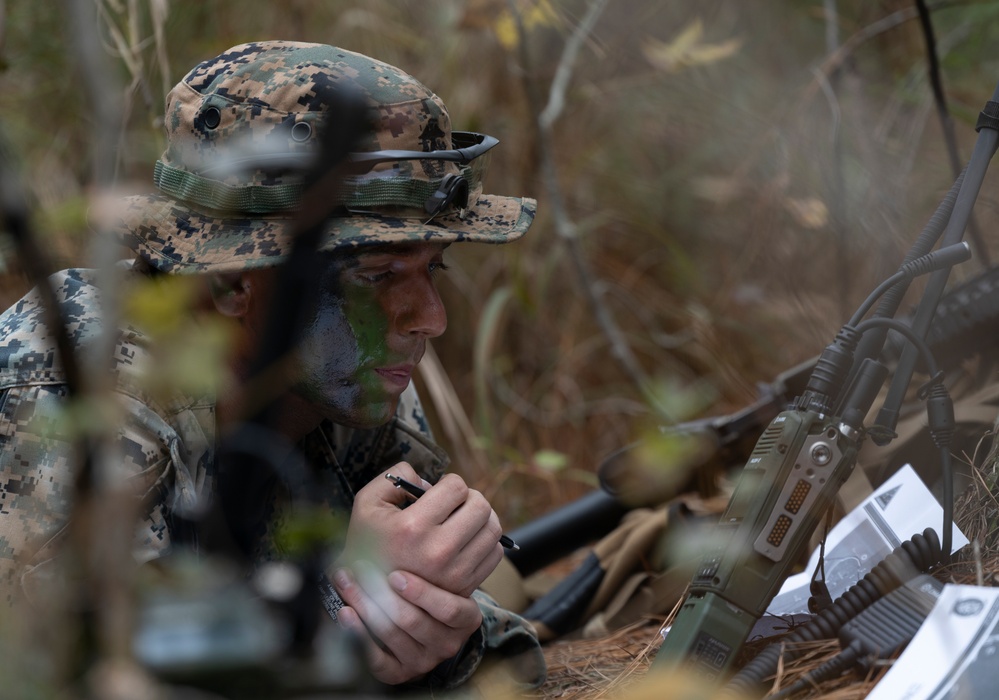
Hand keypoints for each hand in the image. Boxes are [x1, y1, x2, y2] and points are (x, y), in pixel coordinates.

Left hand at [334, 564, 481, 684]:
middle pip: (413, 620)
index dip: (421, 592)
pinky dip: (358, 634)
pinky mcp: (400, 673)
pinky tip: (346, 613)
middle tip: (361, 569)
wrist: (423, 625)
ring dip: (364, 604)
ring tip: (347, 582)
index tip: (395, 575)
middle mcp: (448, 642)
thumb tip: (402, 526)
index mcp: (466, 618)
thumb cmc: (429, 590)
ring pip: (391, 634)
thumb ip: (433, 558)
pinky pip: (377, 660)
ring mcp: (424, 660)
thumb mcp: (442, 577)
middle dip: (381, 592)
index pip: (448, 608)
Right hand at [339, 464, 503, 596]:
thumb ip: (396, 477)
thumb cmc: (367, 543)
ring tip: (464, 520)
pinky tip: (468, 540)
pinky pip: (495, 554)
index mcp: (413, 526)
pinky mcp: (465, 587)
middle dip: (469, 498)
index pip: (457, 487)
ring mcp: (454, 572)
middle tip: (456, 504)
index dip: (449, 483)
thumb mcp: (367, 502)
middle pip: (481, 506)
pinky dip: (485, 542)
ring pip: (492, 529)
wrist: (368, 595)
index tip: (440, 492)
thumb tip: (430, 481)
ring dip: (482, 518)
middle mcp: (437, 551)